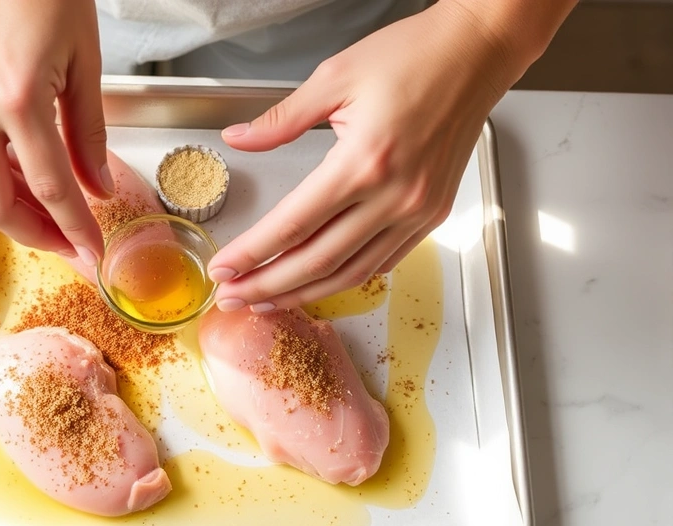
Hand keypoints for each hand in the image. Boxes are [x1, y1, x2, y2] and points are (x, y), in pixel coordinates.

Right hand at [0, 0, 110, 264]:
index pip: (51, 186)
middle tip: (67, 243)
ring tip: (40, 212)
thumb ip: (90, 134)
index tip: (92, 250)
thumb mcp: (86, 64)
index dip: (75, 227)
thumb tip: (98, 187)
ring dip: (1, 212)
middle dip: (35, 235)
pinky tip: (7, 178)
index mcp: (18, 96)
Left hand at [207, 1, 526, 311]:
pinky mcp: (432, 214)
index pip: (292, 225)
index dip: (252, 253)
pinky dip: (348, 277)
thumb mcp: (333, 78)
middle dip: (268, 286)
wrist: (476, 52)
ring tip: (267, 299)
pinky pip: (384, 261)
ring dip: (305, 292)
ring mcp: (417, 210)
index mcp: (363, 162)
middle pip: (318, 261)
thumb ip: (280, 120)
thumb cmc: (413, 56)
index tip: (223, 270)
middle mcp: (394, 196)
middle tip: (233, 298)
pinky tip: (320, 281)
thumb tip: (237, 139)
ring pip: (351, 272)